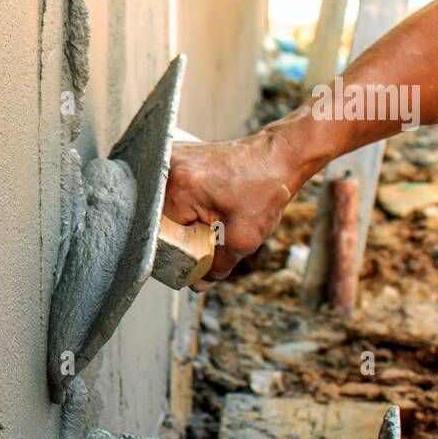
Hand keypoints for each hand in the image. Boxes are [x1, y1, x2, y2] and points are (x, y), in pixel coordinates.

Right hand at [163, 125, 308, 286]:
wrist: (279, 155)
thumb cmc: (265, 189)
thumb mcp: (244, 237)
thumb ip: (217, 265)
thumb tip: (197, 284)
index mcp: (179, 187)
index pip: (161, 235)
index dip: (177, 252)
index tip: (197, 255)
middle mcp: (167, 167)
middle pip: (159, 219)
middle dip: (180, 235)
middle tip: (208, 234)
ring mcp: (169, 157)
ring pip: (162, 204)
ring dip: (180, 218)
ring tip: (211, 215)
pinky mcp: (175, 154)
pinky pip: (168, 189)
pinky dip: (182, 202)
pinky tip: (204, 202)